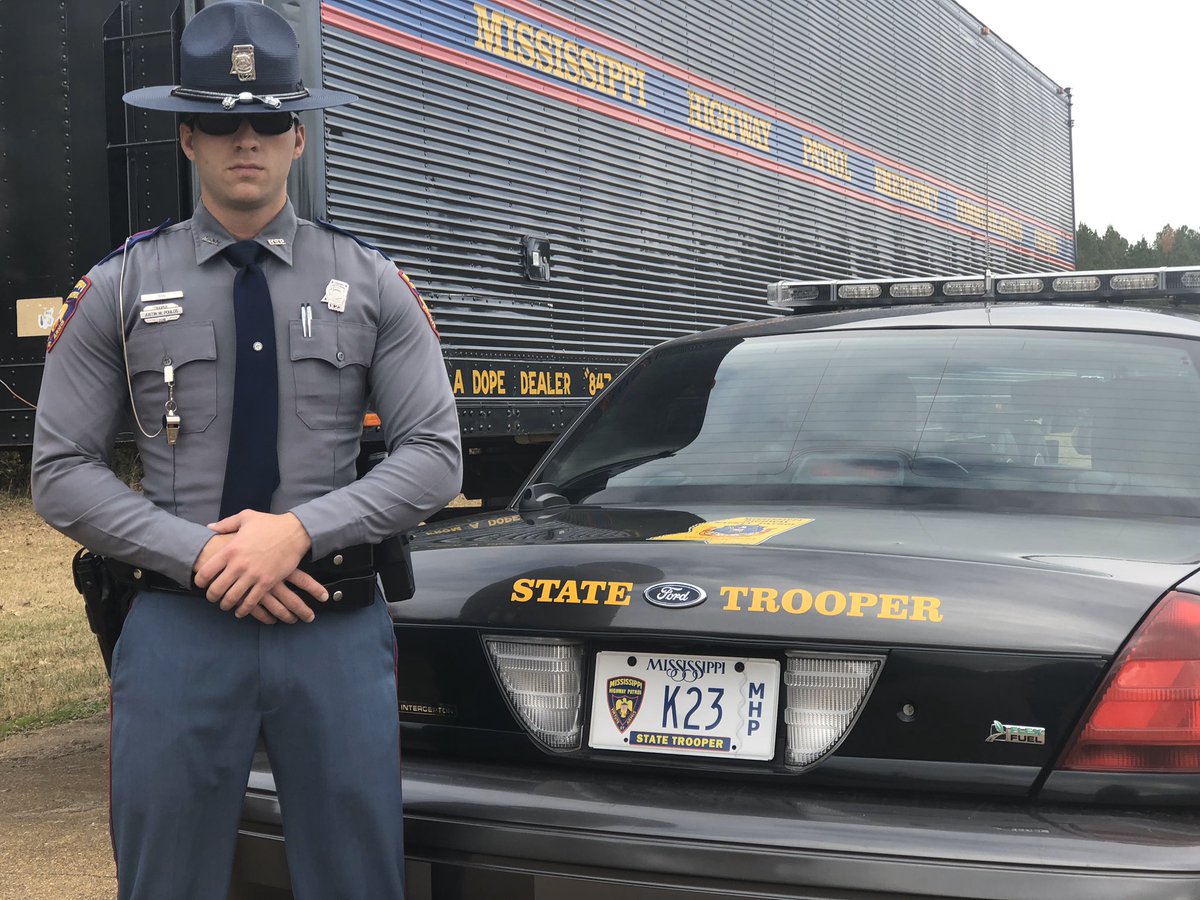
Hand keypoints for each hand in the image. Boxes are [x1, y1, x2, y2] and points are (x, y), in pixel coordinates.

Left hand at [193, 511, 325, 622]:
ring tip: (225, 605)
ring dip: (226, 604)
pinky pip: (251, 601)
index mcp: (230, 550)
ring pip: (232, 598)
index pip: (206, 572)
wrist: (295, 532)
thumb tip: (209, 527)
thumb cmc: (270, 524)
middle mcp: (239, 565)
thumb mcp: (246, 517)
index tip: (201, 584)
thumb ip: (225, 524)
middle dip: (211, 596)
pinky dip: (244, 609)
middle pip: (216, 589)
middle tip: (212, 597)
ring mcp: (253, 575)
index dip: (200, 581)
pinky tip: (240, 611)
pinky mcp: (267, 582)